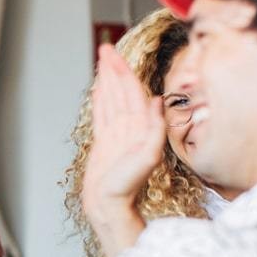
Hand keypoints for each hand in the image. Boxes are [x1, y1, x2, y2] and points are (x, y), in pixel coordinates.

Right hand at [83, 44, 164, 212]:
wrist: (110, 206)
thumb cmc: (127, 188)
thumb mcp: (148, 157)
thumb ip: (155, 129)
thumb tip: (157, 100)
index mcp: (140, 127)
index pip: (132, 91)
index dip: (123, 71)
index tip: (113, 54)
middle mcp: (130, 127)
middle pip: (121, 90)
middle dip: (113, 68)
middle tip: (105, 50)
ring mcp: (117, 133)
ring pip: (112, 98)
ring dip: (107, 79)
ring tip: (101, 62)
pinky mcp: (106, 142)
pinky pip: (102, 114)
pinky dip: (101, 99)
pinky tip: (99, 89)